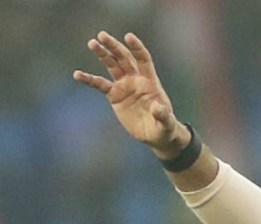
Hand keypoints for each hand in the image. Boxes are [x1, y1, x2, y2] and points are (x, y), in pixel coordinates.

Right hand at [72, 31, 189, 158]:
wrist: (155, 135)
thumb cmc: (164, 126)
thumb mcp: (166, 122)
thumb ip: (162, 114)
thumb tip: (157, 108)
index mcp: (150, 82)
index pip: (144, 59)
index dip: (137, 48)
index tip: (128, 36)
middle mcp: (136, 80)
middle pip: (124, 58)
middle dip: (114, 47)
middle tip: (102, 35)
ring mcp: (124, 86)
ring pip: (112, 66)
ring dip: (103, 54)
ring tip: (92, 43)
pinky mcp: (115, 96)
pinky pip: (100, 85)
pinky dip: (89, 79)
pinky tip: (77, 74)